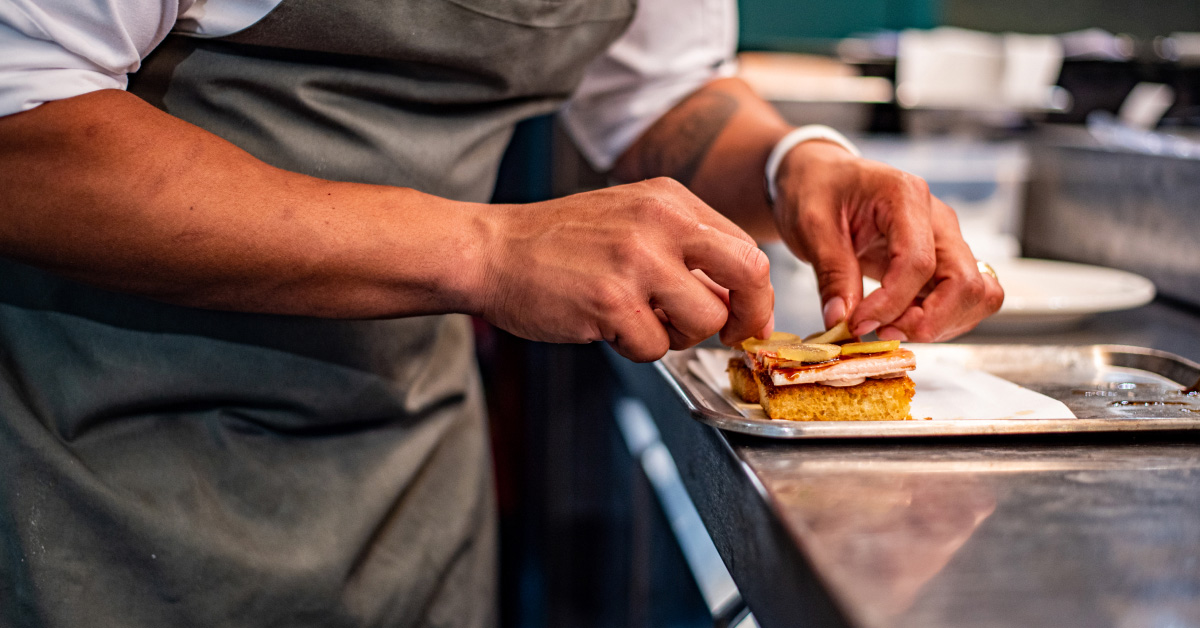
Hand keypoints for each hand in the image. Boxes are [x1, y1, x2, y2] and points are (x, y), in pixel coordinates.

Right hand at [474, 178, 773, 361]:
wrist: (492, 250)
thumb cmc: (557, 242)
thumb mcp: (630, 217)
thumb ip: (683, 244)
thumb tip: (735, 293)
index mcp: (670, 200)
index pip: (745, 247)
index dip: (754, 292)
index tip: (745, 315)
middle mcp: (660, 223)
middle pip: (749, 274)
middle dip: (748, 315)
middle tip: (731, 335)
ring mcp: (637, 262)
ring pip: (704, 321)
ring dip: (678, 337)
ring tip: (641, 322)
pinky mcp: (611, 302)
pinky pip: (655, 348)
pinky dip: (635, 349)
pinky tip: (607, 326)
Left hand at [773, 141, 1002, 341]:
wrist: (822, 177)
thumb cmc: (817, 189)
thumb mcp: (811, 226)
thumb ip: (831, 273)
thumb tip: (841, 320)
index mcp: (906, 197)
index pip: (919, 262)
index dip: (891, 303)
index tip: (858, 322)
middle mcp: (937, 219)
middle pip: (966, 282)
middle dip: (928, 321)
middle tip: (882, 331)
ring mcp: (945, 241)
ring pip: (976, 295)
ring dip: (939, 325)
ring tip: (889, 328)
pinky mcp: (941, 263)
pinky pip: (962, 300)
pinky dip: (940, 322)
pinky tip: (900, 323)